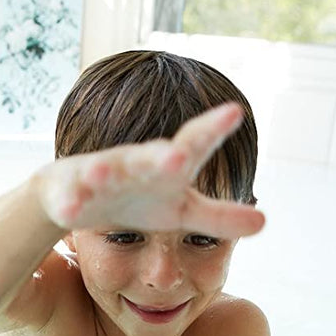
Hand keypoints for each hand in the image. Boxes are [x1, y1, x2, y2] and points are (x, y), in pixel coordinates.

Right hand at [38, 103, 264, 238]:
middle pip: (149, 157)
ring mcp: (99, 176)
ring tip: (104, 172)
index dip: (212, 130)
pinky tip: (72, 208)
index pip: (194, 145)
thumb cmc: (136, 199)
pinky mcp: (70, 194)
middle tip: (178, 155)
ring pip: (104, 170)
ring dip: (105, 171)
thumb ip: (219, 217)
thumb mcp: (180, 211)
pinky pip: (71, 197)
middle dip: (161, 156)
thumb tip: (264, 221)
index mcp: (166, 168)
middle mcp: (134, 164)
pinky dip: (71, 201)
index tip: (235, 113)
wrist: (74, 195)